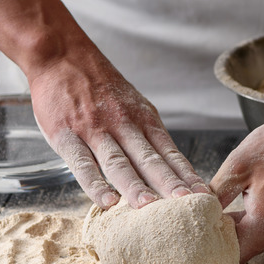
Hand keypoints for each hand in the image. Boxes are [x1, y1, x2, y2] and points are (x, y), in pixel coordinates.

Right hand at [30, 43, 208, 209]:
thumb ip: (147, 134)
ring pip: (119, 163)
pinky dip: (95, 183)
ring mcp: (95, 130)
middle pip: (150, 160)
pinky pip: (83, 163)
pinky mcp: (67, 136)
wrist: (61, 55)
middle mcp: (124, 125)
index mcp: (143, 119)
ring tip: (150, 208)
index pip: (170, 152)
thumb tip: (170, 168)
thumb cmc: (98, 84)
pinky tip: (107, 201)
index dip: (187, 176)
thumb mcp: (132, 103)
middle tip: (187, 206)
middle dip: (170, 185)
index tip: (203, 196)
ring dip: (135, 187)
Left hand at [210, 99, 263, 263]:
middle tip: (194, 224)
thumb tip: (194, 212)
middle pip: (241, 250)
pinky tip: (236, 201)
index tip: (191, 241)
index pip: (229, 257)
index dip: (207, 252)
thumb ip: (214, 195)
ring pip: (253, 238)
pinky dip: (249, 220)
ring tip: (213, 210)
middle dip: (217, 240)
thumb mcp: (239, 165)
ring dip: (234, 228)